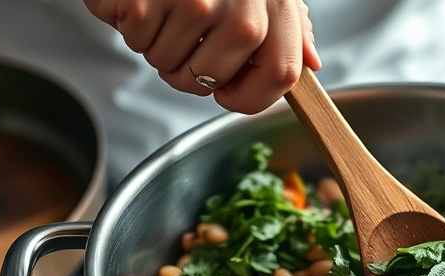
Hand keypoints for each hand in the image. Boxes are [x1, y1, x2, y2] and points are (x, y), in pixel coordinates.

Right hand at [84, 0, 320, 113]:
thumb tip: (311, 60)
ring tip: (164, 11)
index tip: (229, 92)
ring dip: (159, 49)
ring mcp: (194, 0)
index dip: (252, 97)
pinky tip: (145, 2)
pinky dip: (133, 31)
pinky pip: (138, 45)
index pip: (281, 73)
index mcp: (273, 0)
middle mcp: (241, 0)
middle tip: (181, 42)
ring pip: (170, 67)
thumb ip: (288, 26)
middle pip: (213, 79)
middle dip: (189, 75)